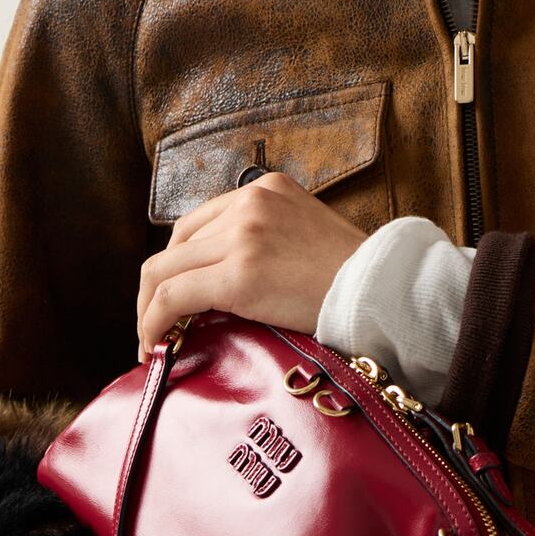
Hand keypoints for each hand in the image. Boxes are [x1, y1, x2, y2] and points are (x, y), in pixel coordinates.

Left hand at [136, 171, 366, 360]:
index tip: (178, 296)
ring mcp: (242, 236)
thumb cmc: (359, 279)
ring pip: (163, 271)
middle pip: (176, 245)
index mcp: (267, 190)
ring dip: (148, 309)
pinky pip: (172, 297)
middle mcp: (249, 203)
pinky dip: (152, 322)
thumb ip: (272, 241)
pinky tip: (154, 345)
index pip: (200, 223)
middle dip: (158, 287)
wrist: (386, 292)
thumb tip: (233, 280)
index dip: (180, 263)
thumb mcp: (310, 237)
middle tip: (158, 323)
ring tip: (152, 340)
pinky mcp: (238, 274)